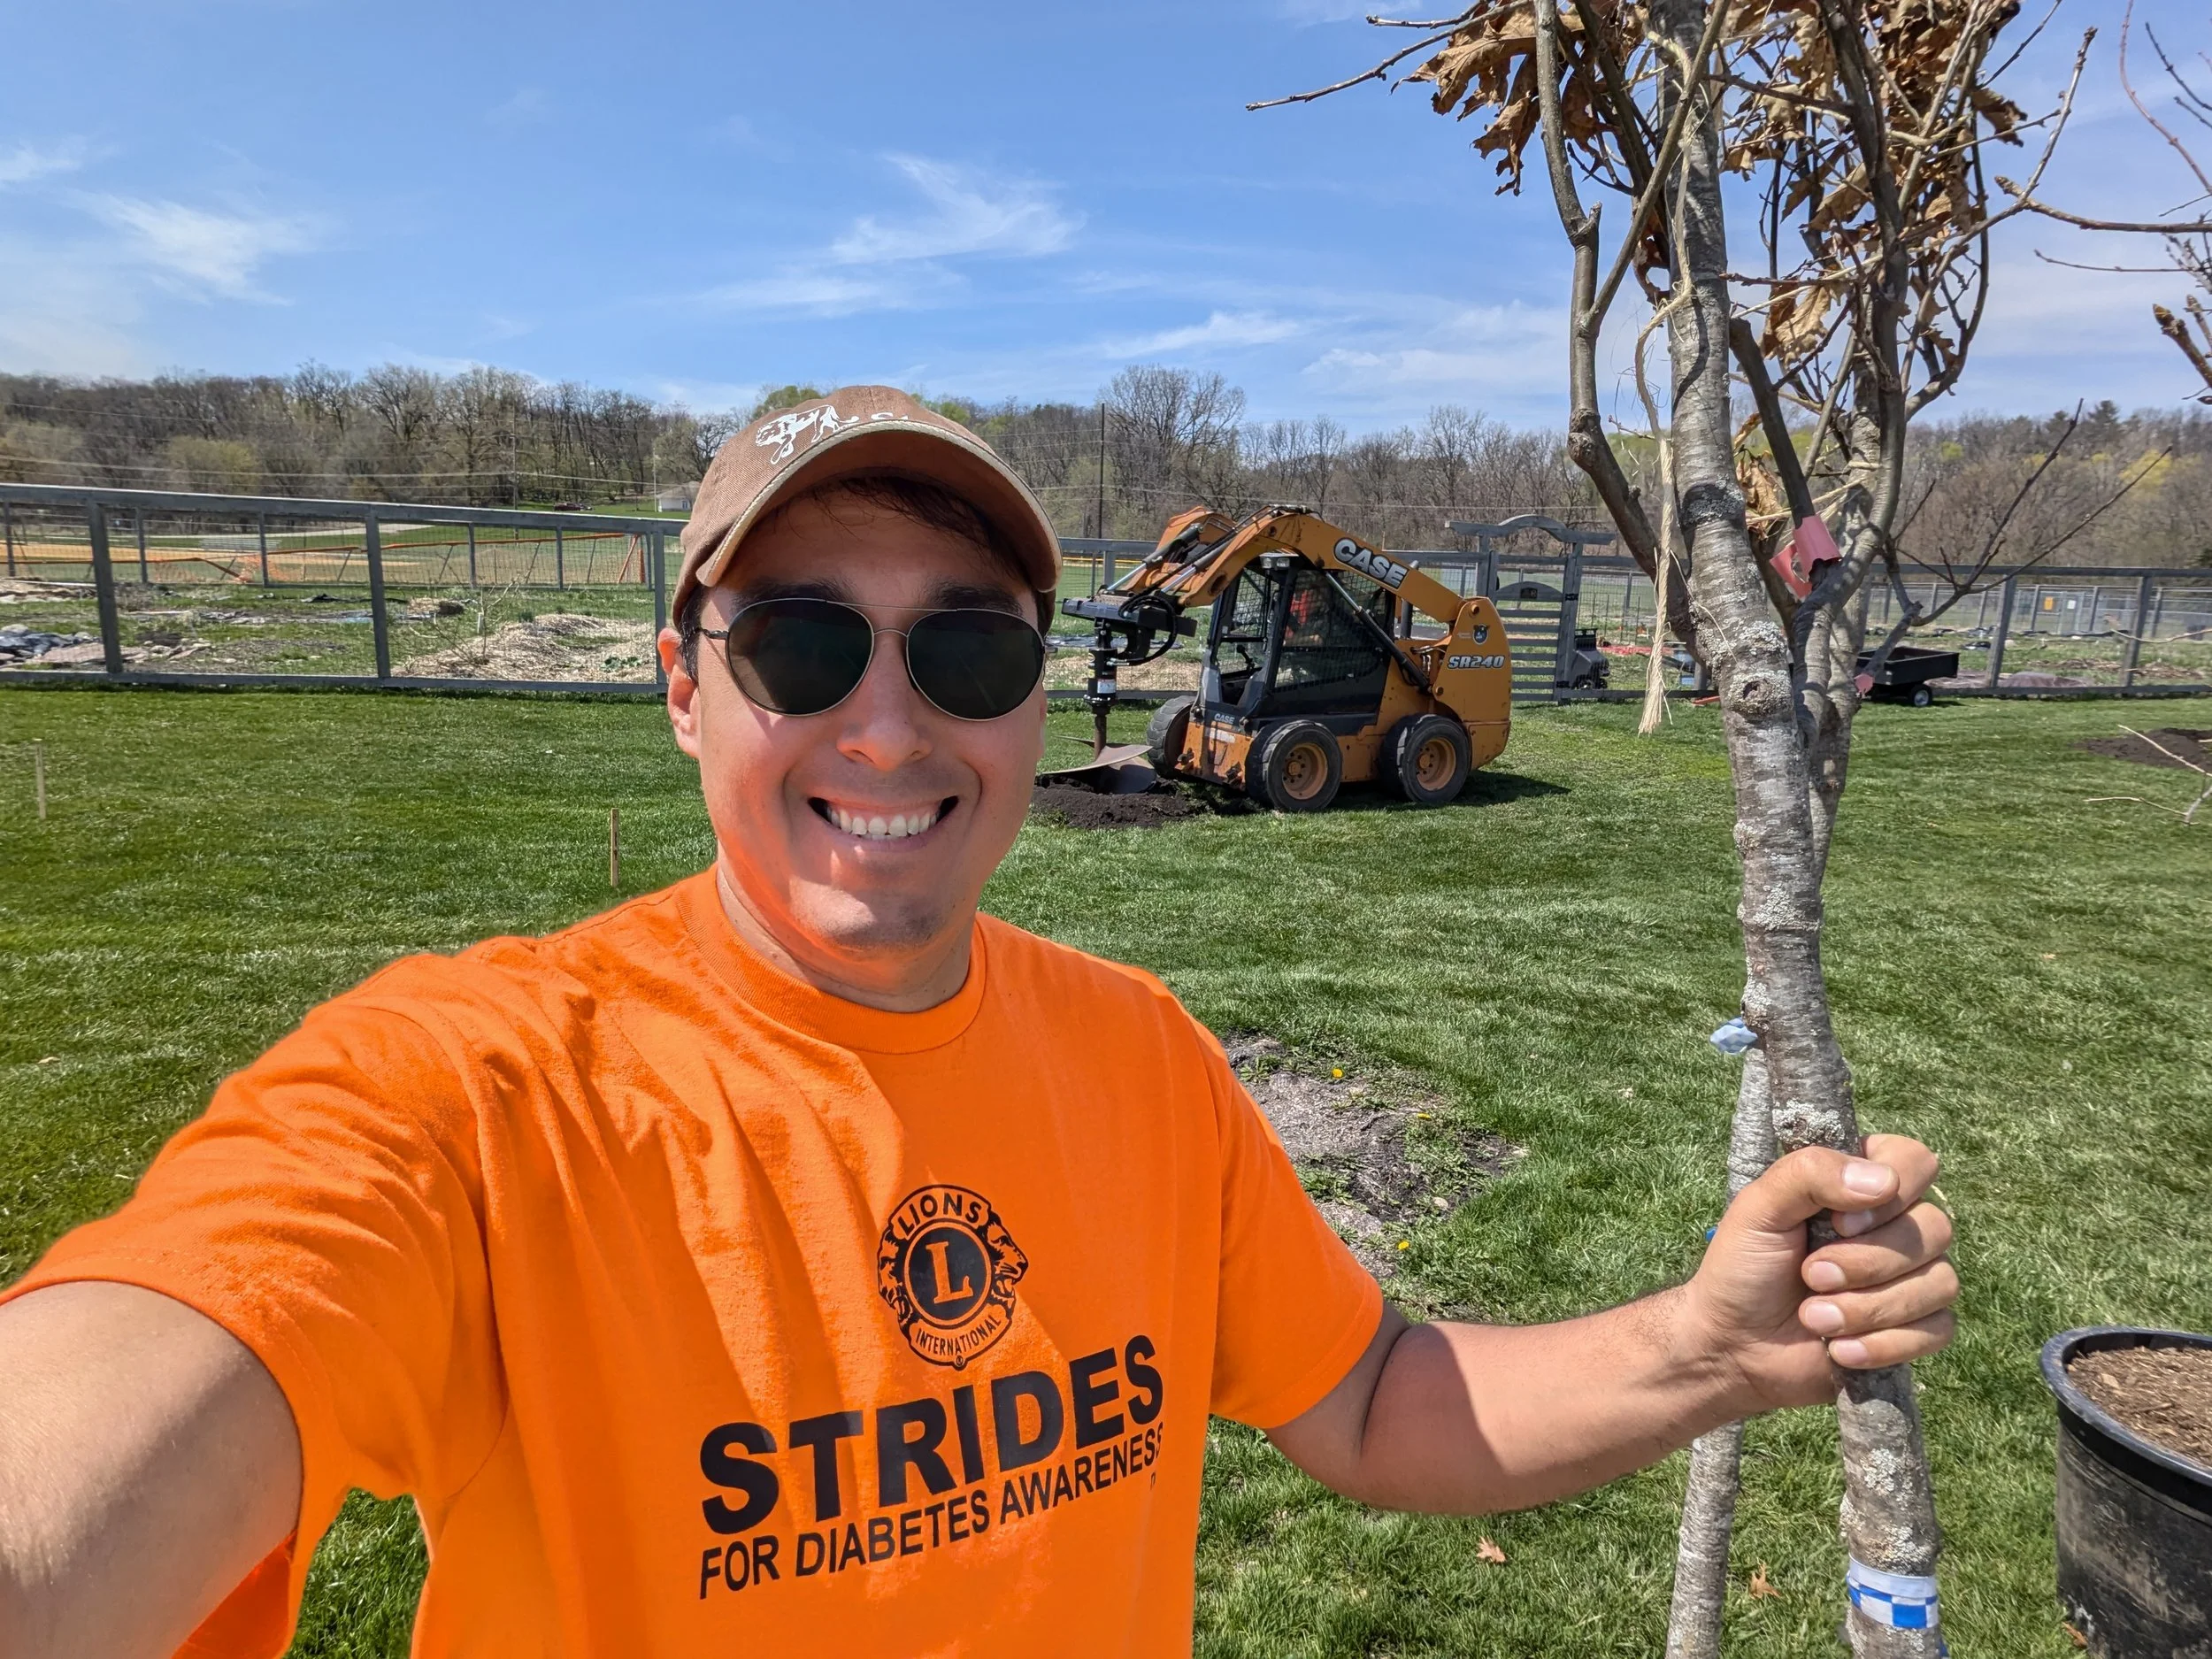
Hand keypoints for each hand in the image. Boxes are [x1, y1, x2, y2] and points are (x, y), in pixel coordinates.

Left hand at [1682, 1135, 1957, 1412]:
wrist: (1734, 1346)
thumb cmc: (1743, 1267)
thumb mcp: (1758, 1207)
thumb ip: (1810, 1173)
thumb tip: (1885, 1180)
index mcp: (1859, 1182)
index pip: (1915, 1162)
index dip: (1889, 1197)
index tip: (1839, 1223)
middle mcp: (1895, 1224)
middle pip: (1935, 1228)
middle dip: (1867, 1262)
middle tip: (1810, 1275)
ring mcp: (1910, 1277)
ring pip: (1940, 1283)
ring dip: (1869, 1308)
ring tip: (1813, 1316)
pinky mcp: (1915, 1327)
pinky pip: (1938, 1330)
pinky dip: (1884, 1344)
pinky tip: (1839, 1348)